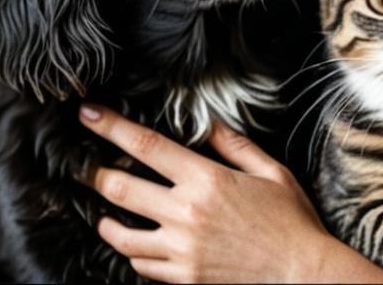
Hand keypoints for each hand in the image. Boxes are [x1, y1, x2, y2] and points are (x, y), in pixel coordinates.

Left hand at [78, 105, 382, 283]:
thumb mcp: (272, 171)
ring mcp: (181, 249)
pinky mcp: (182, 277)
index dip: (111, 127)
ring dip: (106, 220)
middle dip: (94, 174)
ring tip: (104, 213)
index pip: (146, 146)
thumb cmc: (291, 220)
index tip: (88, 114)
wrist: (300, 273)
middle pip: (120, 188)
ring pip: (121, 234)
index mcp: (207, 180)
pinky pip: (141, 264)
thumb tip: (208, 122)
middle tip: (82, 166)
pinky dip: (133, 251)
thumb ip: (235, 145)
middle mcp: (186, 213)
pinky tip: (137, 243)